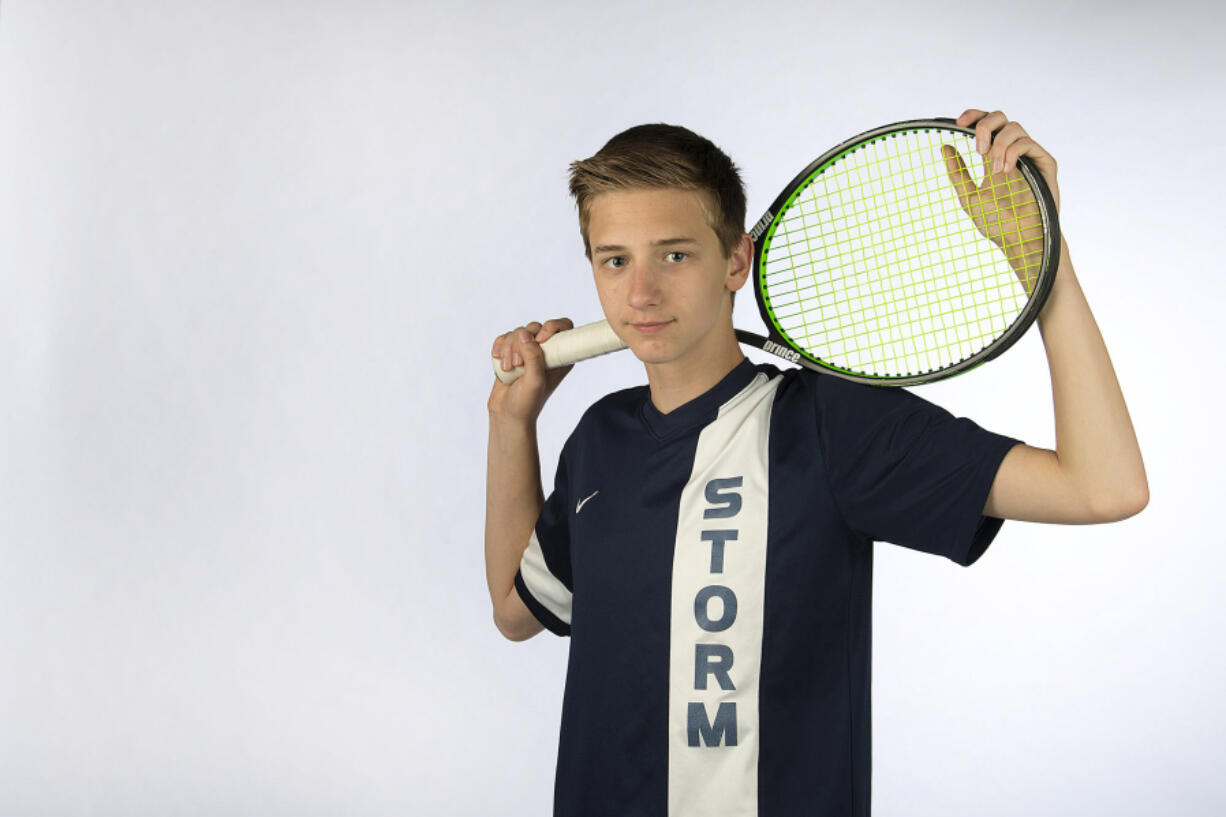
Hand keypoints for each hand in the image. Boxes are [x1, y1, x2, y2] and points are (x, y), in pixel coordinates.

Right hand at [488, 318, 574, 423]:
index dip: (552, 326)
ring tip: (508, 368)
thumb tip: (526, 336)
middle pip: (535, 327)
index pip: (564, 326)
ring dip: (509, 348)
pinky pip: (505, 337)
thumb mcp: (535, 381)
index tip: (539, 339)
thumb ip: (534, 357)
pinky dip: (499, 346)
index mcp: (560, 356)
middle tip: (518, 364)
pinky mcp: (511, 352)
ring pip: (517, 332)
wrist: (507, 413)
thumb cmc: (526, 402)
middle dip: (521, 343)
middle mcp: (546, 351)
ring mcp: (527, 350)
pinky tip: (498, 359)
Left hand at [941, 109, 1059, 294]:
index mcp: (994, 157)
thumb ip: (958, 173)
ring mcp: (1029, 156)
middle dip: (985, 125)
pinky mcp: (1045, 163)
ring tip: (994, 171)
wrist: (1019, 240)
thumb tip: (944, 147)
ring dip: (999, 145)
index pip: (985, 126)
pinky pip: (1028, 143)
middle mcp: (1012, 152)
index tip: (958, 123)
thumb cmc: (997, 223)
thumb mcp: (969, 196)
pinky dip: (1013, 152)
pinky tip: (1006, 171)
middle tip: (978, 148)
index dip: (973, 116)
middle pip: (1000, 118)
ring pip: (1014, 127)